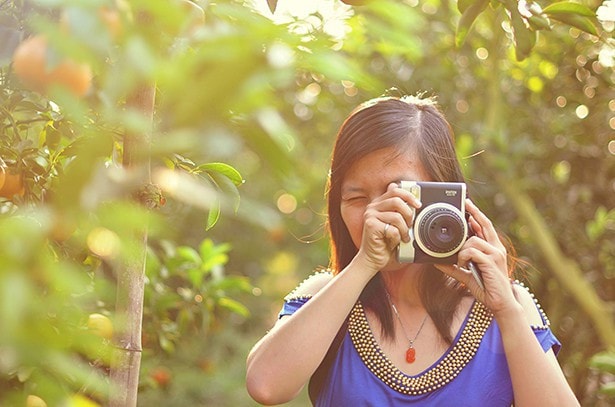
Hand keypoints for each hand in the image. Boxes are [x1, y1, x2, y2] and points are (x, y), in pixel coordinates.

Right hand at [354, 183, 420, 274]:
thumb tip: (407, 196)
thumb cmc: (385, 242)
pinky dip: (397, 238)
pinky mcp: (371, 226)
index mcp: (378, 204)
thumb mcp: (394, 223)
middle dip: (408, 214)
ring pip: (397, 217)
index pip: (395, 190)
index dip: (409, 196)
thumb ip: (398, 210)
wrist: (372, 258)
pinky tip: (394, 242)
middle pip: (397, 201)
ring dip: (404, 230)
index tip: (418, 205)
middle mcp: (372, 207)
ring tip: (403, 237)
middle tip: (410, 225)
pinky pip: (393, 229)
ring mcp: (370, 216)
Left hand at [434, 199, 517, 315]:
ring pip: (473, 241)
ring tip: (461, 262)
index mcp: (493, 249)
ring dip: (462, 250)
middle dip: (474, 212)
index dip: (477, 215)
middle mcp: (497, 248)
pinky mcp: (492, 261)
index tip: (468, 205)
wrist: (500, 304)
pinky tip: (464, 265)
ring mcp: (496, 253)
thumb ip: (454, 267)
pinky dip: (464, 257)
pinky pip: (472, 251)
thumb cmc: (487, 288)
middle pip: (485, 224)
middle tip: (465, 203)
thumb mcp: (466, 275)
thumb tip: (438, 261)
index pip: (485, 227)